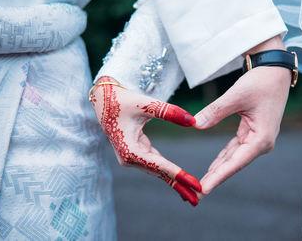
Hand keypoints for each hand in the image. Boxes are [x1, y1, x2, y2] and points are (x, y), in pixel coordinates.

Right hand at [91, 76, 201, 205]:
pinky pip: (156, 164)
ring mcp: (131, 157)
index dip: (179, 175)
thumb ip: (169, 112)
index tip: (196, 185)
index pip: (160, 165)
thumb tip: (192, 121)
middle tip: (198, 201)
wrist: (103, 99)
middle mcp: (129, 158)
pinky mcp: (135, 153)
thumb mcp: (146, 104)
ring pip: (158, 171)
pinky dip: (168, 171)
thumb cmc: (122, 100)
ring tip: (193, 196)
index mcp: (130, 150)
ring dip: (175, 181)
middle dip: (179, 186)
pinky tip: (180, 181)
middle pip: (159, 173)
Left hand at [194, 66, 290, 196]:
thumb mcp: (236, 95)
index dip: (218, 177)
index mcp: (261, 138)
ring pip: (233, 159)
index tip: (203, 190)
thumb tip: (195, 124)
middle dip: (215, 178)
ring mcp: (257, 140)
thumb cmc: (260, 82)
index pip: (235, 163)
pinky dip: (223, 158)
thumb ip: (215, 111)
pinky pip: (234, 150)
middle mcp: (261, 143)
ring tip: (201, 184)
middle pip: (233, 165)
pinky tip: (213, 168)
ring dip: (218, 170)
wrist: (274, 72)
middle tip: (196, 194)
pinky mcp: (252, 134)